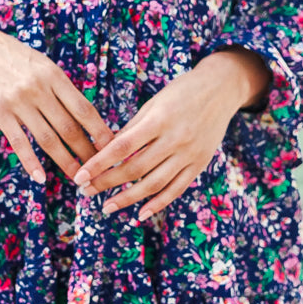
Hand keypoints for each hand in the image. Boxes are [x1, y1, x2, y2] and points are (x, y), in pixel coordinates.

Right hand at [0, 20, 115, 183]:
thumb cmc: (16, 58)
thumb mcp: (44, 65)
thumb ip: (62, 89)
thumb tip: (86, 116)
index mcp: (55, 76)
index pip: (84, 109)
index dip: (100, 131)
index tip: (113, 147)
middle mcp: (39, 89)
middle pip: (69, 127)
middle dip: (87, 152)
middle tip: (99, 170)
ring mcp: (18, 102)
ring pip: (47, 138)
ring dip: (64, 161)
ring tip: (77, 178)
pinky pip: (19, 142)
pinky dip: (30, 162)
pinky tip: (40, 177)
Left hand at [73, 49, 270, 219]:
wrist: (221, 89)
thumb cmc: (182, 92)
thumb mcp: (154, 104)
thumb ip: (132, 129)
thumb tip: (106, 152)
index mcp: (159, 119)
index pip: (122, 147)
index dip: (99, 163)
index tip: (80, 176)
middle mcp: (175, 139)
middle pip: (135, 168)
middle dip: (107, 183)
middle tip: (86, 192)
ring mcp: (189, 154)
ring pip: (154, 183)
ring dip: (128, 198)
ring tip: (107, 207)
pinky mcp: (199, 164)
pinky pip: (177, 189)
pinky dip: (158, 204)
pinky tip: (140, 214)